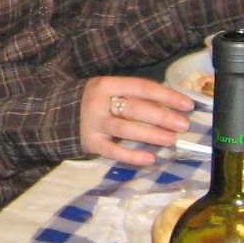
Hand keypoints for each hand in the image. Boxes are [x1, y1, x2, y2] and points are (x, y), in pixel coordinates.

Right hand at [79, 77, 193, 164]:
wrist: (56, 116)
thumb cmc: (94, 102)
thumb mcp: (109, 90)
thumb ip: (134, 96)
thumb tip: (170, 105)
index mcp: (107, 84)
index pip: (142, 88)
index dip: (166, 96)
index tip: (187, 104)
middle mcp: (99, 102)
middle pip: (135, 108)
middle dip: (162, 116)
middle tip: (183, 124)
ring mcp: (94, 124)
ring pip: (125, 129)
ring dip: (150, 134)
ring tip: (171, 140)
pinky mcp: (91, 143)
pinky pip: (113, 151)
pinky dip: (132, 156)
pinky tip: (150, 158)